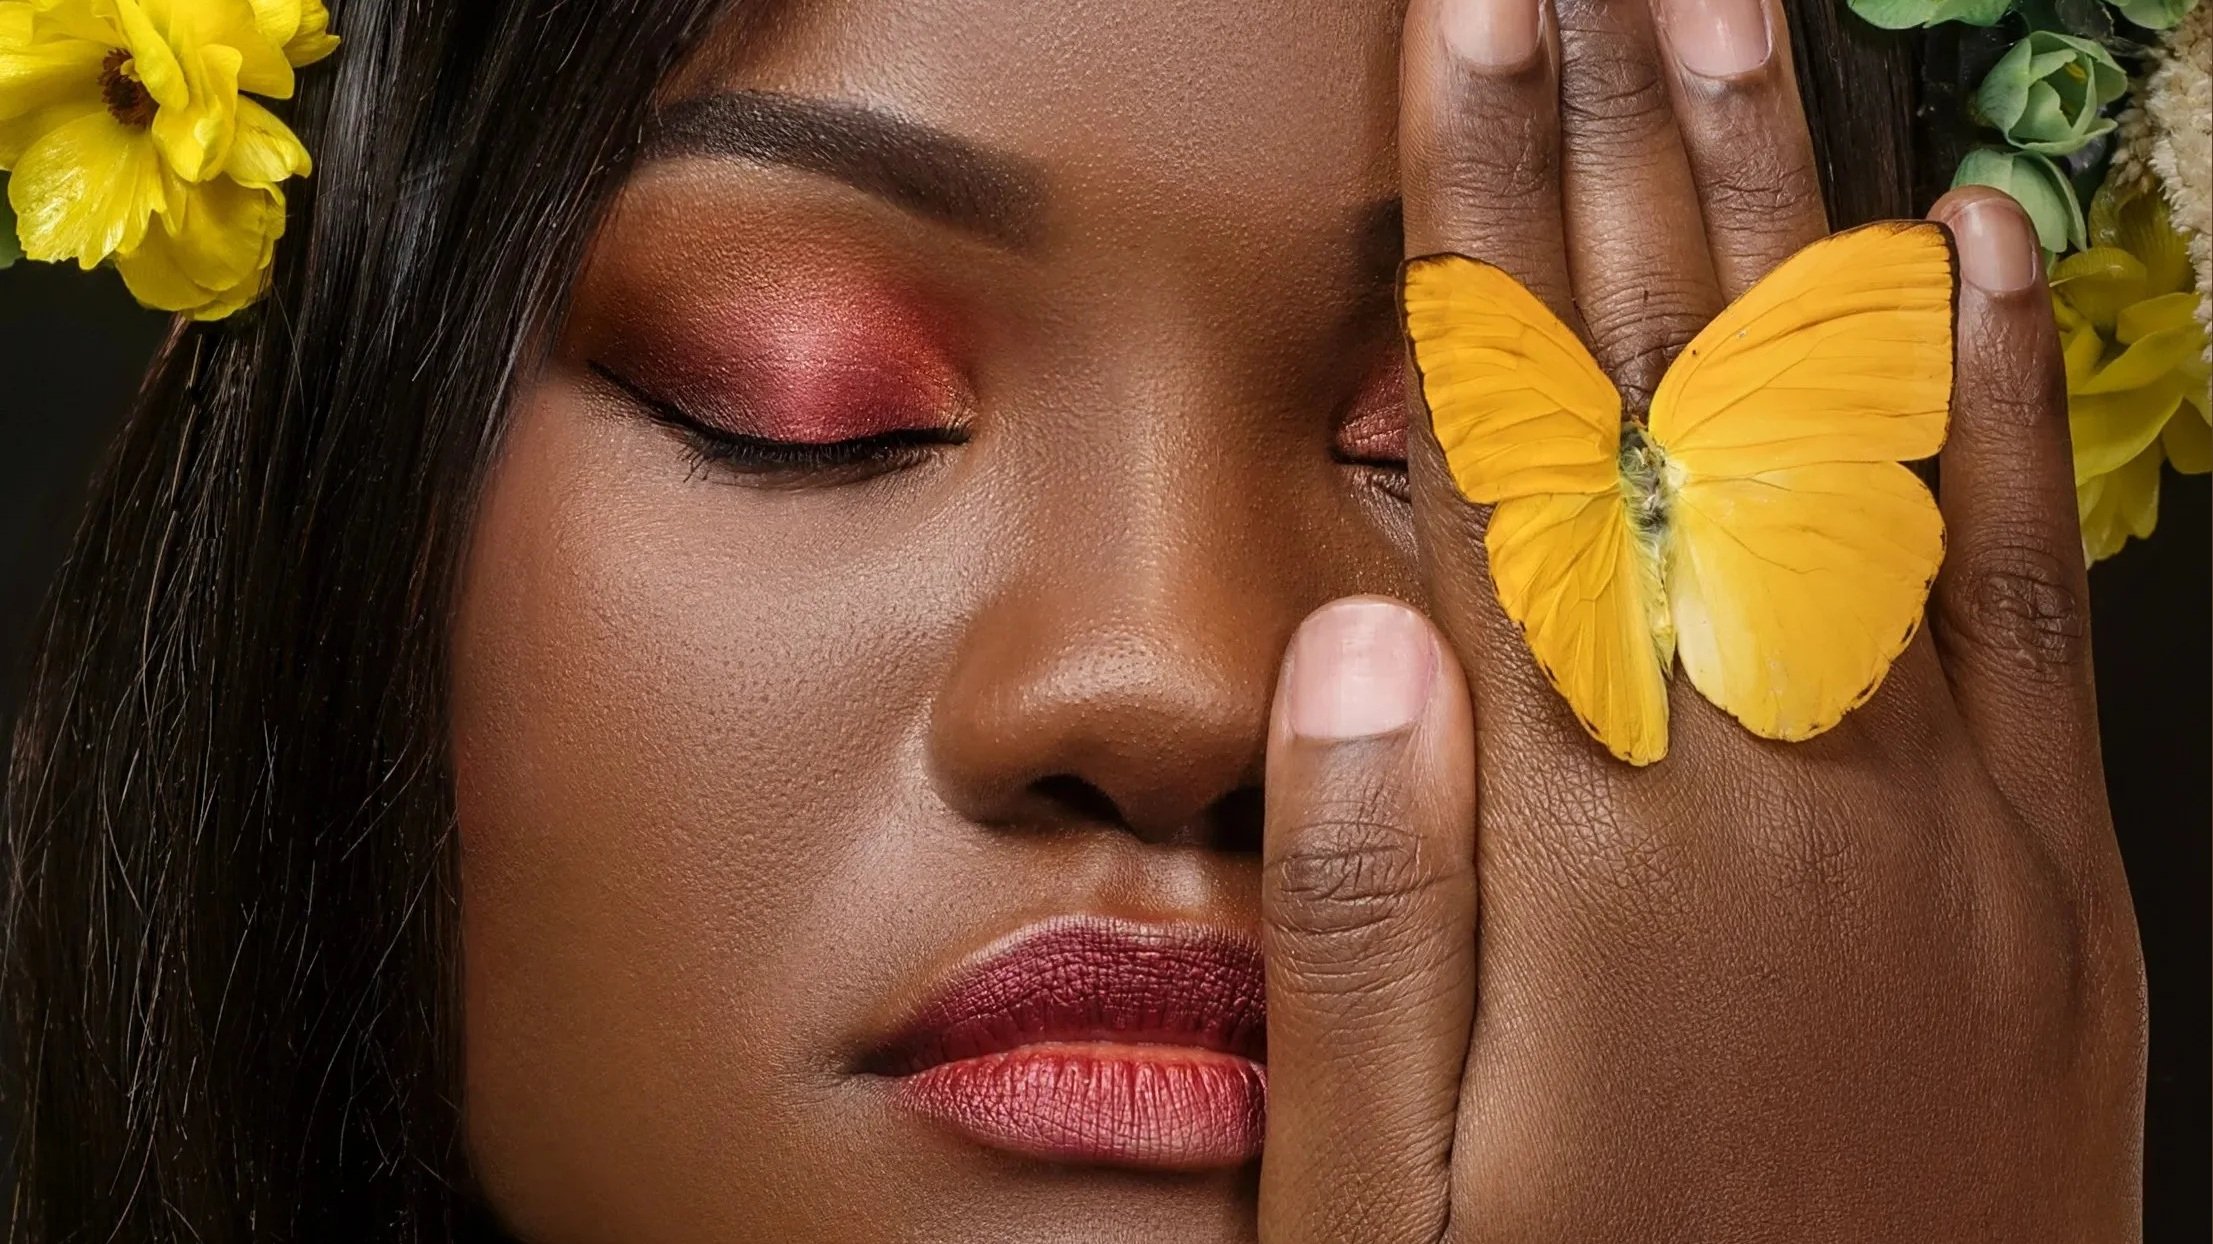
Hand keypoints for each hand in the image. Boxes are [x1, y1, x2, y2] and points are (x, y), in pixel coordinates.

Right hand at [1254, 0, 2147, 1238]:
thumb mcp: (1386, 1201)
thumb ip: (1366, 905)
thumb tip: (1358, 629)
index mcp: (1595, 850)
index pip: (1520, 459)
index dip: (1482, 225)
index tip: (1466, 36)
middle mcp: (1784, 790)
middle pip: (1687, 407)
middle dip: (1624, 154)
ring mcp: (1946, 825)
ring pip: (1858, 450)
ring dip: (1791, 216)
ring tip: (1737, 33)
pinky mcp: (2055, 883)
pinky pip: (2031, 591)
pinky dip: (2002, 405)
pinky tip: (1971, 260)